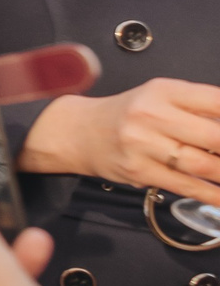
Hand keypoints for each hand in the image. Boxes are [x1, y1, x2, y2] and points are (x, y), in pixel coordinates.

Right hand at [22, 78, 219, 206]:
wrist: (78, 132)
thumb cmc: (128, 115)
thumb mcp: (161, 98)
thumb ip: (198, 109)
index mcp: (164, 90)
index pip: (216, 101)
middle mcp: (151, 114)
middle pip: (214, 137)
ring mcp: (142, 144)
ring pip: (202, 165)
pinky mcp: (138, 171)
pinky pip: (184, 185)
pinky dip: (211, 195)